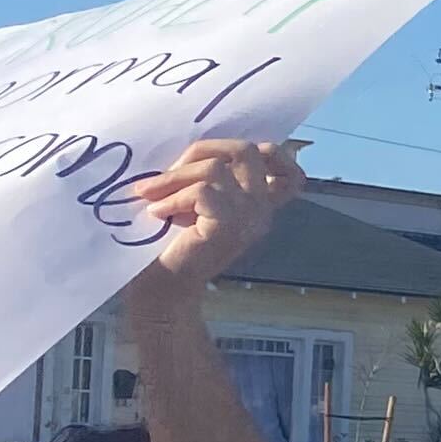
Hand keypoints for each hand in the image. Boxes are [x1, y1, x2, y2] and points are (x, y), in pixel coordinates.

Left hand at [125, 139, 305, 298]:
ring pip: (216, 168)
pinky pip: (202, 191)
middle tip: (169, 173)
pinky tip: (157, 213)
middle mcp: (261, 212)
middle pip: (246, 151)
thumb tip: (196, 150)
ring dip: (174, 178)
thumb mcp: (197, 206)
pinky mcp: (226, 228)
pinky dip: (172, 197)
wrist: (163, 291)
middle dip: (201, 151)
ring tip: (150, 195)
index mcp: (258, 208)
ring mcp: (248, 220)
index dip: (269, 154)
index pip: (290, 174)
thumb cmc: (171, 248)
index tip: (222, 161)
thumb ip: (210, 182)